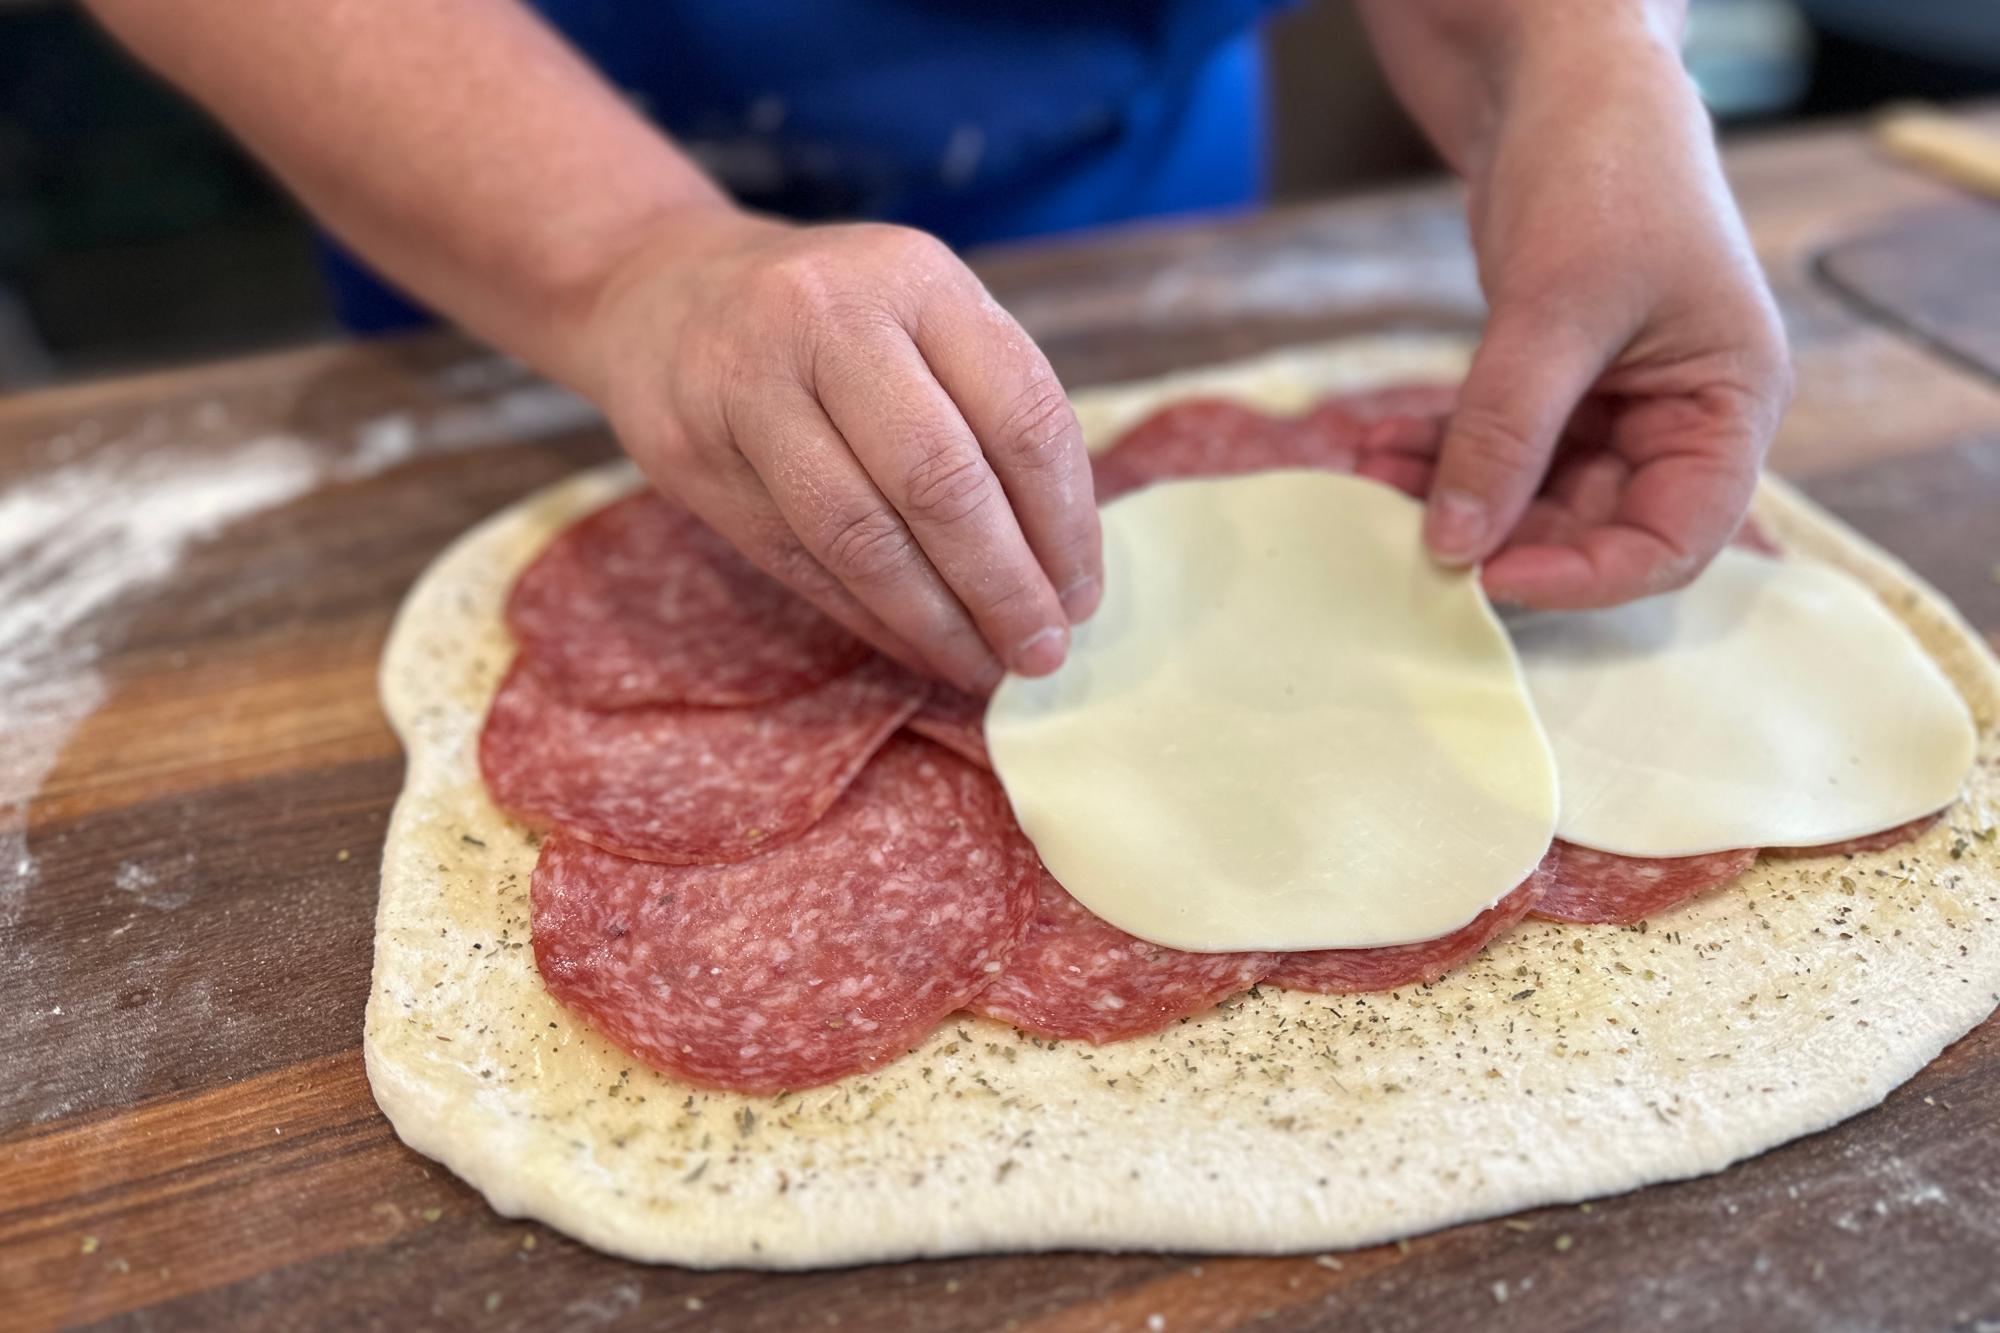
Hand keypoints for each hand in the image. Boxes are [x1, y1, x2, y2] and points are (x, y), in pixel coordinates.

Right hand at [579, 213, 1102, 690]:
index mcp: (916, 279)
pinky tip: (918, 648)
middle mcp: (830, 319)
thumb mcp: (918, 315)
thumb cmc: (830, 320)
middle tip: (1042, 652)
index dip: (1063, 522)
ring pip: (862, 535)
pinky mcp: (693, 456)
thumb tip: (1063, 565)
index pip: (1020, 413)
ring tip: (985, 668)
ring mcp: (750, 386)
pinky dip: (871, 619)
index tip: (1082, 593)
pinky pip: (800, 561)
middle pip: (942, 481)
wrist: (659, 291)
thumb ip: (988, 409)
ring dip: (937, 620)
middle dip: (1005, 586)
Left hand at [1359, 6, 1791, 606]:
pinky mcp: (1553, 384)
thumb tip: (1456, 545)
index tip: (1492, 578)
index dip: (1588, 577)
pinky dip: (1439, 454)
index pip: (1677, 540)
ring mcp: (1615, 404)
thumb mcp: (1554, 307)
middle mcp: (1681, 417)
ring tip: (1368, 473)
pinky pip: (1497, 450)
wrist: (1556, 76)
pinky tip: (1375, 447)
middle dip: (1499, 533)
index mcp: (1728, 405)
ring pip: (1533, 495)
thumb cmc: (1601, 169)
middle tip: (1407, 531)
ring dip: (1451, 495)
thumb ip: (1506, 432)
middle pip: (1595, 528)